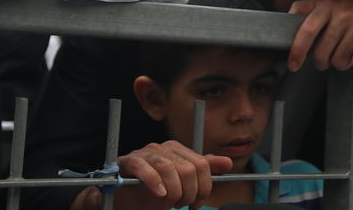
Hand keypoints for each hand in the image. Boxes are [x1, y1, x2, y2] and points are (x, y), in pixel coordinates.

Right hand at [115, 142, 232, 209]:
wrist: (126, 201)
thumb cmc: (154, 193)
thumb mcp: (182, 184)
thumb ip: (202, 172)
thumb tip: (227, 163)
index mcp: (178, 150)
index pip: (201, 165)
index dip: (203, 187)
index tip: (196, 203)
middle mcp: (163, 148)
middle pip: (187, 168)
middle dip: (188, 193)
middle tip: (180, 205)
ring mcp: (145, 153)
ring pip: (168, 168)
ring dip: (172, 192)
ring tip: (169, 204)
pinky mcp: (128, 162)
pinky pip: (143, 167)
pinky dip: (153, 182)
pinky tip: (159, 195)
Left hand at [287, 0, 352, 70]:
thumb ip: (309, 7)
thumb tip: (286, 19)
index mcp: (328, 5)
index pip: (306, 30)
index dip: (297, 50)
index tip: (293, 65)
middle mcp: (343, 14)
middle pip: (322, 53)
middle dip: (322, 62)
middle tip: (326, 59)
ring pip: (340, 61)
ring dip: (341, 62)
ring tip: (347, 51)